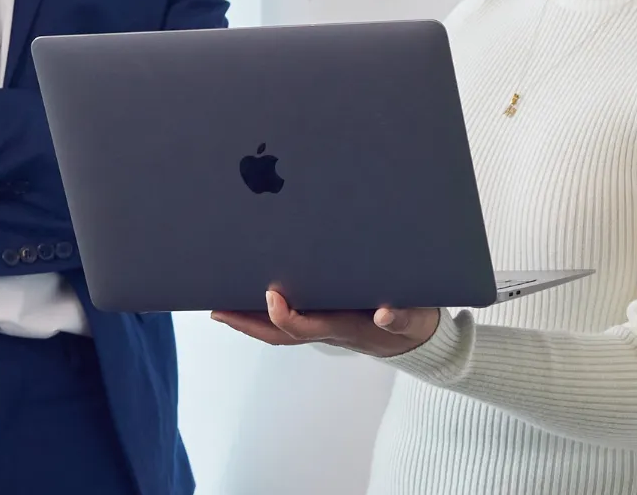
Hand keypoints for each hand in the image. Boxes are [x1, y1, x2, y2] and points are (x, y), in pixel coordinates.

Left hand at [211, 289, 439, 358]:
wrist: (418, 340)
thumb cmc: (414, 324)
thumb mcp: (415, 319)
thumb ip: (402, 316)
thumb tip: (385, 314)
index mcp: (346, 328)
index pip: (308, 327)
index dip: (286, 316)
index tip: (272, 295)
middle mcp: (329, 329)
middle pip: (281, 333)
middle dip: (248, 324)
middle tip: (218, 310)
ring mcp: (325, 326)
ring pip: (280, 329)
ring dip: (250, 321)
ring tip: (222, 306)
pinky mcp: (326, 319)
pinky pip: (290, 321)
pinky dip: (266, 315)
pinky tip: (250, 300)